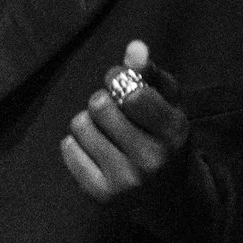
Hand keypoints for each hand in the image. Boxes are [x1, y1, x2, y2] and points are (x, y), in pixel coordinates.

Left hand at [59, 39, 212, 242]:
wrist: (168, 196)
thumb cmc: (163, 135)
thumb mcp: (168, 103)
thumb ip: (150, 72)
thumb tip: (134, 46)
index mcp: (173, 131)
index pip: (132, 93)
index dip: (117, 78)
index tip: (118, 81)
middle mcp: (151, 159)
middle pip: (99, 105)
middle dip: (102, 100)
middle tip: (113, 110)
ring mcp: (125, 180)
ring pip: (80, 125)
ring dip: (88, 121)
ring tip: (105, 131)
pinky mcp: (100, 194)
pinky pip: (69, 148)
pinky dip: (77, 143)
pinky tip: (96, 149)